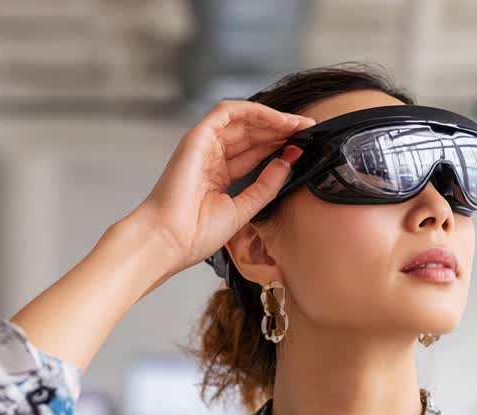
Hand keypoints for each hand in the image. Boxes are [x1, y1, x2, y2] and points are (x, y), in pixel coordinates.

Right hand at [128, 100, 314, 273]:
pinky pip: (228, 113)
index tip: (302, 145)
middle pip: (251, 134)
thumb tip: (287, 162)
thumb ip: (266, 185)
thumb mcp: (244, 209)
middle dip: (280, 130)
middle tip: (307, 129)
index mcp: (218, 176)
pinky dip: (254, 112)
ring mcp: (203, 146)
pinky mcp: (197, 137)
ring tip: (298, 124)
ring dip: (272, 119)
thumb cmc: (195, 234)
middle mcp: (210, 158)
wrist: (169, 240)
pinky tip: (278, 119)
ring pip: (242, 120)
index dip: (278, 146)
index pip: (253, 153)